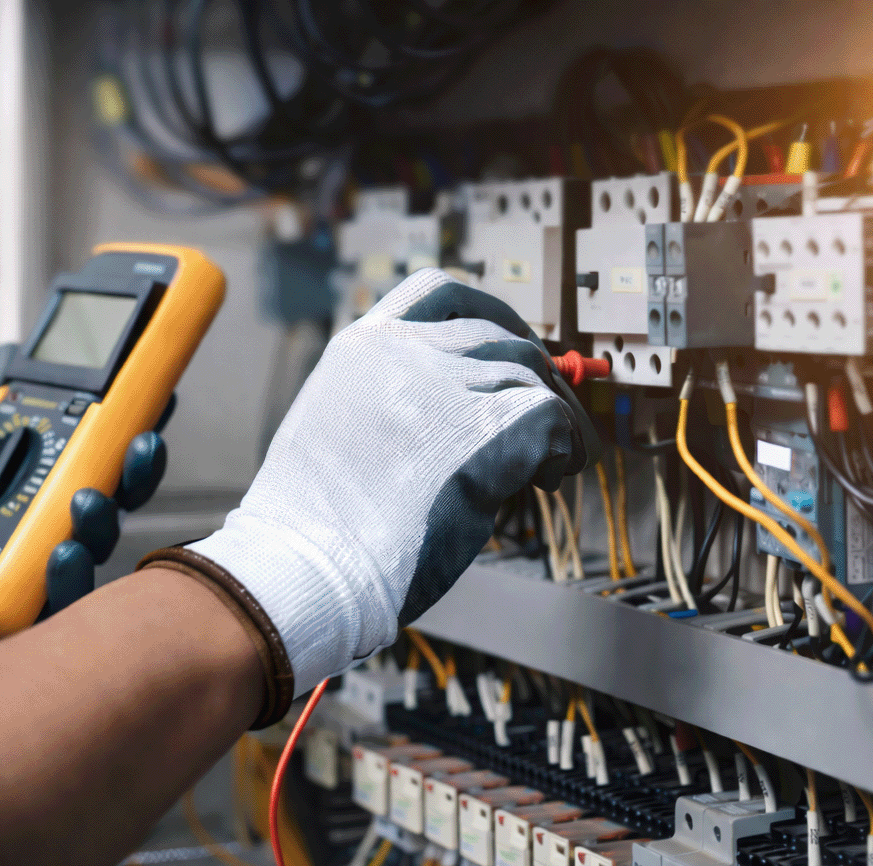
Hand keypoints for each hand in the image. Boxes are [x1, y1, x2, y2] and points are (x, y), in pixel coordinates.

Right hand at [178, 269, 594, 692]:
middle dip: (530, 375)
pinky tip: (548, 478)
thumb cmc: (312, 525)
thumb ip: (382, 400)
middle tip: (542, 419)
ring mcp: (449, 388)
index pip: (439, 293)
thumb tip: (444, 416)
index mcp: (362, 347)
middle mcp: (407, 353)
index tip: (506, 342)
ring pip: (532, 376)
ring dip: (552, 417)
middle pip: (500, 336)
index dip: (486, 315)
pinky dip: (565, 447)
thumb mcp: (333, 428)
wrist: (307, 566)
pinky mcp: (489, 433)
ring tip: (549, 464)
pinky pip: (555, 420)